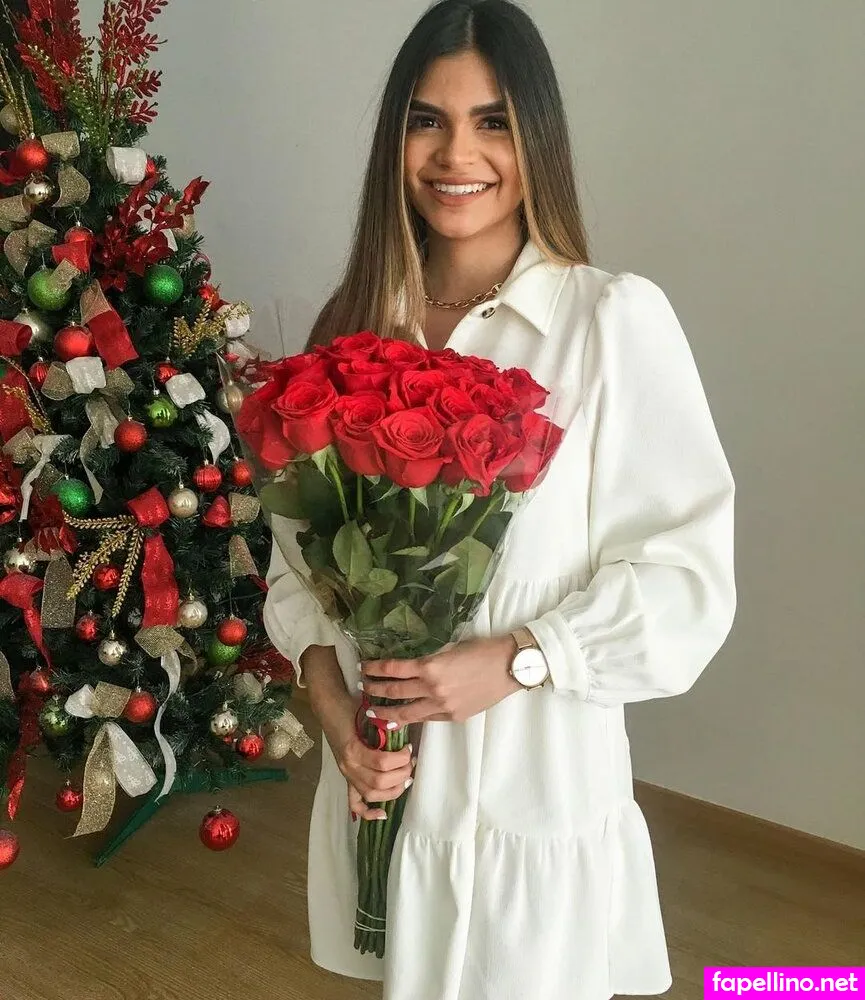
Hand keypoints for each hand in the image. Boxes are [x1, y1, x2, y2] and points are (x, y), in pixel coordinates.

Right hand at [301, 643, 415, 821]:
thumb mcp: (369, 714)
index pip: (382, 763)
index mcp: (353, 749)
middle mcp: (348, 766)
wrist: (329, 707)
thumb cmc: (350, 707)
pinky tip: (383, 814)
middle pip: (379, 783)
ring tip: (406, 777)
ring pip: (371, 795)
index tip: (409, 748)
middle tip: (411, 762)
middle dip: (401, 775)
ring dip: (393, 790)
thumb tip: (406, 732)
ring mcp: (346, 774)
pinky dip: (368, 813)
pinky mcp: (346, 777)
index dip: (401, 758)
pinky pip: (355, 803)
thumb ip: (385, 725)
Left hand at [360, 634, 520, 725]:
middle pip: (394, 692)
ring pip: (406, 713)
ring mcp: (442, 706)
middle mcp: (432, 689)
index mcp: (430, 666)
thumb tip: (412, 667)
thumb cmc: (482, 650)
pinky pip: (426, 718)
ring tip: (372, 712)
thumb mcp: (450, 649)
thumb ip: (429, 660)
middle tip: (362, 689)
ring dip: (386, 712)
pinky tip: (402, 718)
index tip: (364, 668)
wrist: (510, 666)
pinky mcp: (453, 717)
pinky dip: (411, 719)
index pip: (393, 669)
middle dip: (374, 691)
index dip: (375, 669)